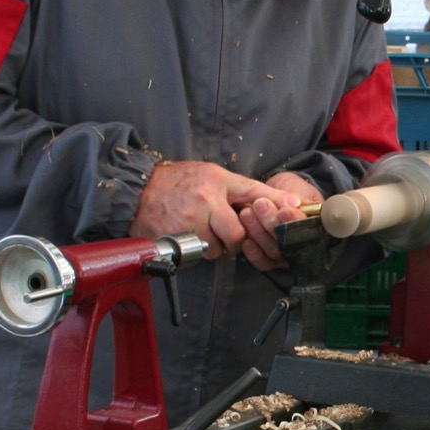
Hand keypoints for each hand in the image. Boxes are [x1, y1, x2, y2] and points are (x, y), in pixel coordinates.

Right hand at [131, 161, 303, 268]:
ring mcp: (189, 220)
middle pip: (236, 234)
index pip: (253, 194)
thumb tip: (282, 200)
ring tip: (203, 232)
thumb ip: (242, 188)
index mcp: (216, 182)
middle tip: (225, 233)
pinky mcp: (175, 238)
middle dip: (235, 239)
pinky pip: (197, 254)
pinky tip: (189, 236)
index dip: (273, 206)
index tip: (292, 212)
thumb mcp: (211, 175)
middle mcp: (205, 200)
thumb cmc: (177, 182)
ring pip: (217, 249)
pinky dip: (197, 251)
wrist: (137, 190)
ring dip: (214, 247)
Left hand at [235, 171, 323, 268]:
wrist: (279, 194)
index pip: (309, 228)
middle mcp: (305, 244)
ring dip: (258, 232)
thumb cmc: (292, 191)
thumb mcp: (299, 189)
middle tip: (260, 204)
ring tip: (246, 212)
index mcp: (317, 227)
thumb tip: (296, 206)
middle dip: (272, 222)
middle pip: (289, 241)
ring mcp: (288, 254)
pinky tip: (246, 241)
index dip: (295, 221)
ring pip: (274, 250)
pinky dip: (254, 253)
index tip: (283, 210)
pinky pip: (264, 262)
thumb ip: (298, 199)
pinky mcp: (272, 260)